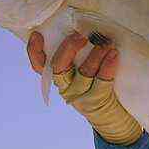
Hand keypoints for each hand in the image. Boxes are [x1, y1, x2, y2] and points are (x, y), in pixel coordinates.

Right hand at [27, 31, 142, 145]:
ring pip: (83, 72)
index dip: (34, 51)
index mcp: (58, 78)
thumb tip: (84, 28)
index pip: (39, 65)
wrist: (112, 120)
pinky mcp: (97, 100)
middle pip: (59, 66)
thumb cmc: (98, 88)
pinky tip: (114, 55)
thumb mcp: (83, 73)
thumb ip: (78, 57)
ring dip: (95, 55)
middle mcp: (65, 87)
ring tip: (105, 44)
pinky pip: (102, 81)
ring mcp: (80, 95)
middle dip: (69, 47)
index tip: (37, 35)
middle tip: (82, 35)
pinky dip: (109, 66)